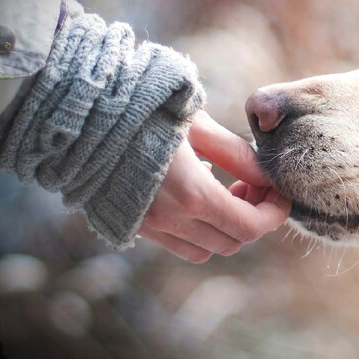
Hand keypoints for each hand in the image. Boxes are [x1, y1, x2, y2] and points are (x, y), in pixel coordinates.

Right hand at [137, 110, 289, 261]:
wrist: (79, 114)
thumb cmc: (142, 108)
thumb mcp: (197, 124)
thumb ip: (236, 155)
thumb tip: (267, 177)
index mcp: (191, 195)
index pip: (250, 227)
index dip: (274, 214)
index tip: (280, 193)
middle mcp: (169, 220)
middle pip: (231, 242)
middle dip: (253, 218)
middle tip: (253, 185)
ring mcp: (146, 226)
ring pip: (204, 249)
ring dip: (224, 228)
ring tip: (225, 190)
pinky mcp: (129, 224)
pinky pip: (175, 243)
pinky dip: (196, 229)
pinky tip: (194, 193)